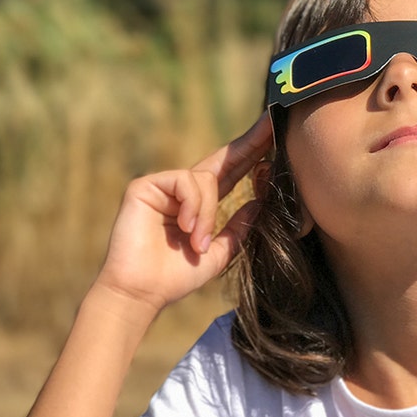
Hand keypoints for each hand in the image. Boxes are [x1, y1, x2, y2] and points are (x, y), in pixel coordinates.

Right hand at [93, 113, 273, 313]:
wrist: (142, 292)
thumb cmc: (175, 276)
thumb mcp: (219, 251)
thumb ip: (239, 227)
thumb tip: (260, 203)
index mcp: (200, 204)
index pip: (232, 173)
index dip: (253, 155)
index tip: (275, 137)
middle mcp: (182, 191)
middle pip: (222, 160)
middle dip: (249, 144)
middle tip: (271, 124)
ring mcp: (163, 186)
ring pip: (206, 180)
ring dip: (208, 213)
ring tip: (197, 242)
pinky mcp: (144, 186)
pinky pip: (185, 182)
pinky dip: (193, 206)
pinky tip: (185, 228)